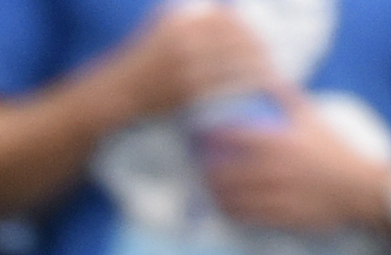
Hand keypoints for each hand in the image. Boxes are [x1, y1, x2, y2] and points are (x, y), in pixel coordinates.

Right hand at [100, 5, 275, 125]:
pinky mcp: (185, 91)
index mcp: (184, 18)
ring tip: (271, 88)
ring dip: (258, 77)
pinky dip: (242, 97)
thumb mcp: (166, 30)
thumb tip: (231, 15)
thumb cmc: (144, 68)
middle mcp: (185, 35)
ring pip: (236, 66)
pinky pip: (224, 91)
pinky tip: (253, 104)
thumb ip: (196, 20)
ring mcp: (185, 64)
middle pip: (239, 42)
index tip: (267, 48)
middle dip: (261, 57)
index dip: (254, 36)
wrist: (113, 97)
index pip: (232, 21)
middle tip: (276, 71)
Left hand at [201, 92, 390, 232]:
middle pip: (227, 172)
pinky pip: (247, 217)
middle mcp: (274, 170)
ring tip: (210, 189)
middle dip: (209, 170)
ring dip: (217, 194)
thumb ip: (287, 97)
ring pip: (234, 198)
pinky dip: (232, 213)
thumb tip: (267, 76)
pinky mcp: (281, 218)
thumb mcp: (312, 117)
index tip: (203, 135)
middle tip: (201, 167)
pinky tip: (226, 208)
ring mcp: (276, 195)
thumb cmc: (334, 150)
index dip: (214, 137)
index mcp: (279, 142)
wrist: (357, 187)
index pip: (235, 137)